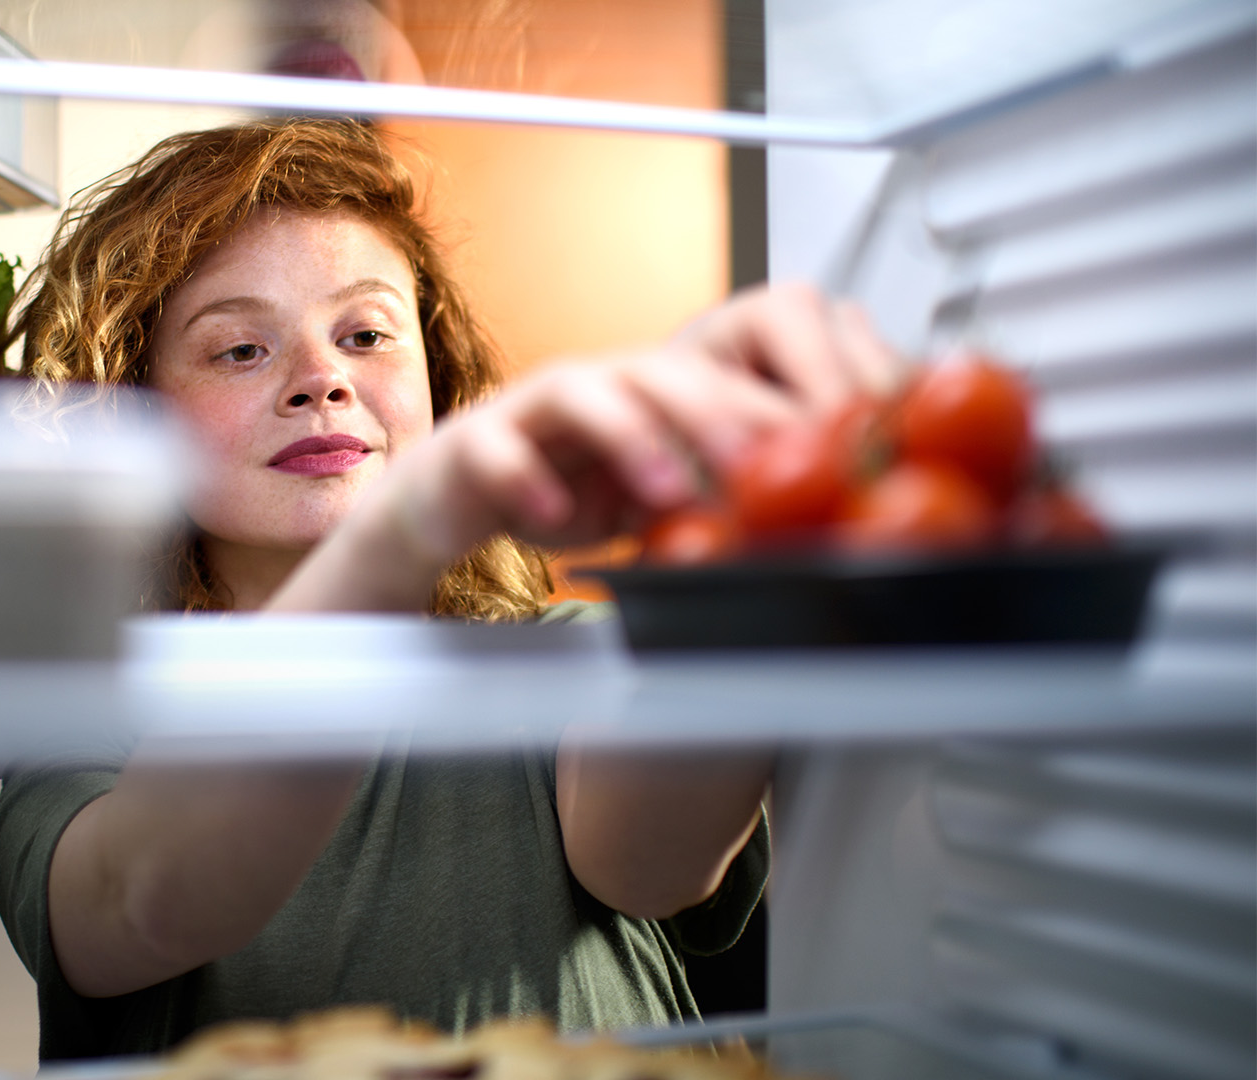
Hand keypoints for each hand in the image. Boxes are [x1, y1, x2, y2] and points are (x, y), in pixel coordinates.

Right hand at [269, 283, 902, 611]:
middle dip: (721, 413)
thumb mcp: (658, 497)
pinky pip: (500, 452)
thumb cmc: (565, 489)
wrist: (455, 499)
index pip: (728, 379)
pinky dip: (529, 481)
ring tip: (664, 488)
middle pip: (665, 373)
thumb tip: (816, 522)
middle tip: (766, 460)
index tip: (829, 448)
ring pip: (583, 395)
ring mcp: (534, 409)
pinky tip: (557, 519)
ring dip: (630, 437)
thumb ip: (719, 495)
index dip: (775, 404)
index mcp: (654, 390)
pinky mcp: (477, 443)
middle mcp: (600, 384)